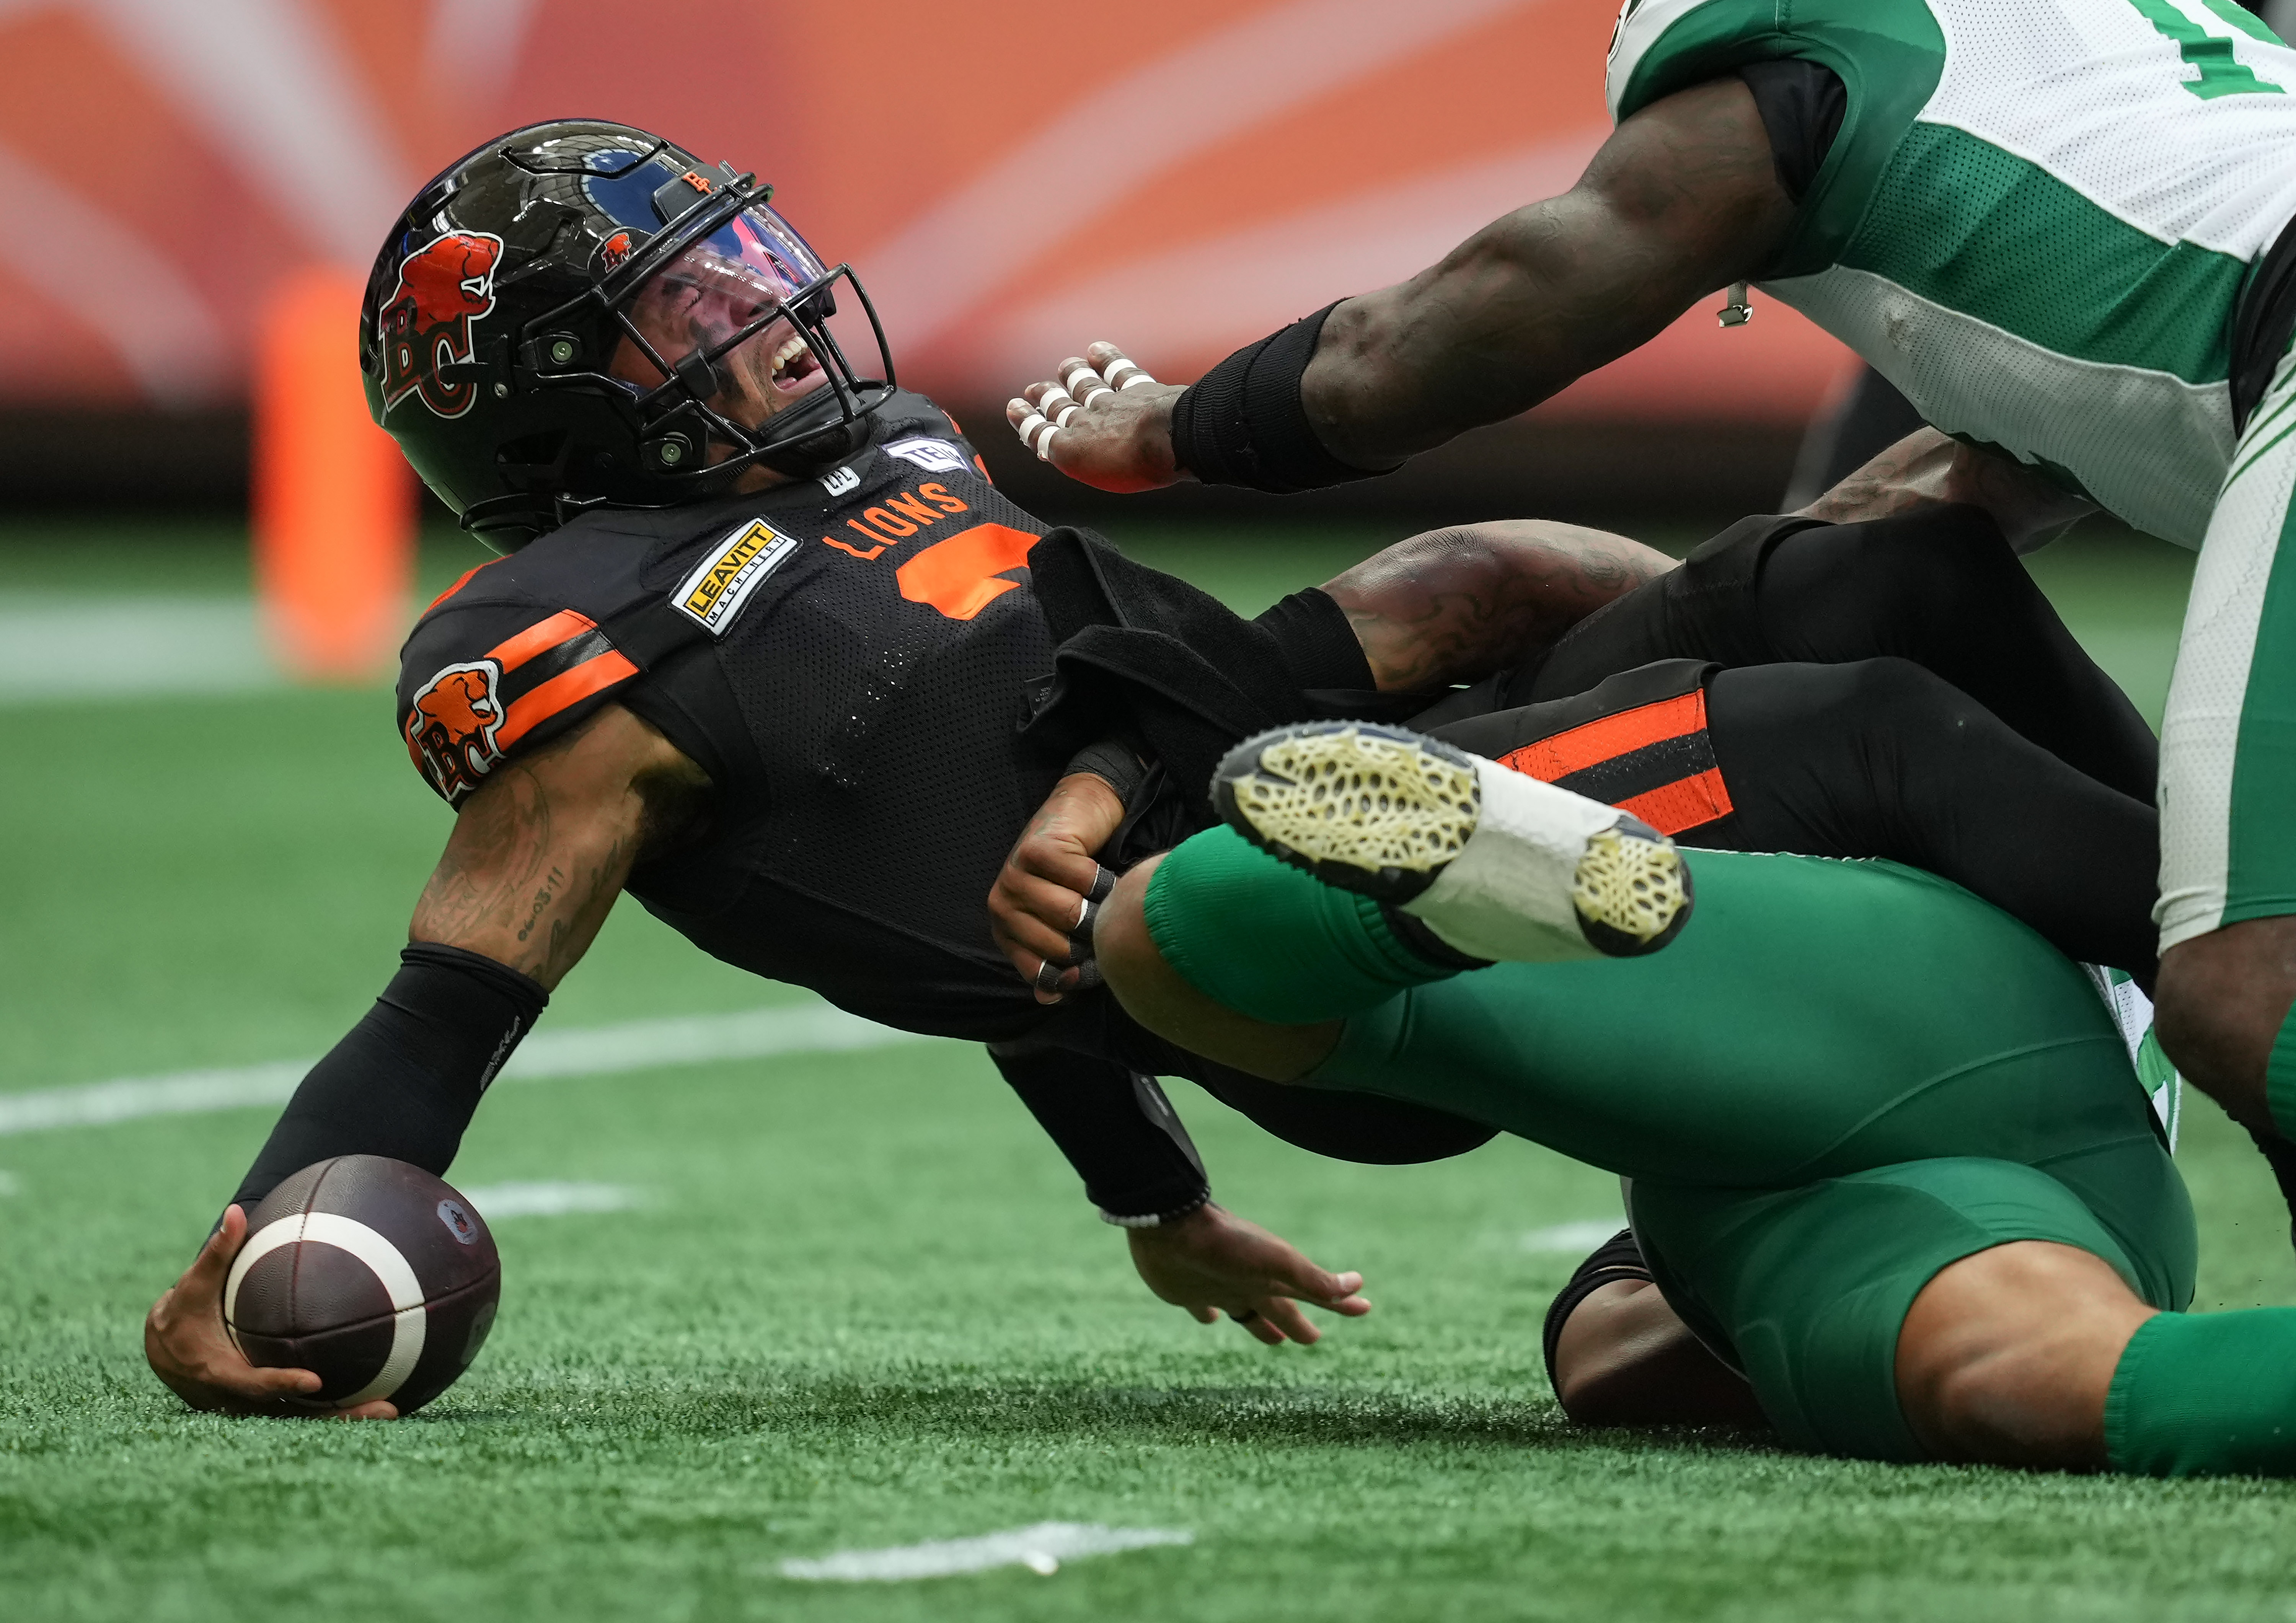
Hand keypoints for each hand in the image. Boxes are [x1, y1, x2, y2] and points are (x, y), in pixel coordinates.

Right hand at [144, 1204, 396, 1418]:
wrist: (165, 1351)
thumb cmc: (183, 1313)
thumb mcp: (193, 1287)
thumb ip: (217, 1253)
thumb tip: (236, 1213)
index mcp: (219, 1373)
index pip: (254, 1384)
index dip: (281, 1384)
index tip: (315, 1381)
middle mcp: (241, 1397)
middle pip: (293, 1413)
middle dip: (337, 1415)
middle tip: (385, 1410)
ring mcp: (257, 1405)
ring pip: (304, 1418)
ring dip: (346, 1416)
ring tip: (392, 1410)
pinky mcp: (269, 1404)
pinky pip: (306, 1411)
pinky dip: (337, 1407)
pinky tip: (379, 1395)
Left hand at [990, 770, 1126, 1003]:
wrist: (1082, 813)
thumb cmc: (1077, 873)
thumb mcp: (1066, 923)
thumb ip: (1056, 961)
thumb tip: (1049, 1000)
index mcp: (1006, 930)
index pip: (1040, 974)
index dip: (1074, 974)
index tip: (1097, 963)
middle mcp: (1002, 905)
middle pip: (1059, 946)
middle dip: (1093, 939)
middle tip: (1109, 920)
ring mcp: (1014, 876)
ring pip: (1070, 914)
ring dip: (1102, 908)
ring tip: (1109, 897)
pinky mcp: (1035, 850)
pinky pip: (1082, 881)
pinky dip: (1102, 880)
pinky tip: (1104, 873)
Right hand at [1006, 343, 1191, 493]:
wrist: (1172, 439)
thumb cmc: (1135, 465)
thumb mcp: (1089, 472)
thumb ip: (1065, 455)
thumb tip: (1043, 445)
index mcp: (1072, 446)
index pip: (1042, 432)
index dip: (1027, 420)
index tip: (1014, 407)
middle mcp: (1087, 420)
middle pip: (1061, 406)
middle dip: (1045, 397)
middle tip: (1032, 389)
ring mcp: (1114, 402)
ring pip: (1086, 385)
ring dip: (1073, 375)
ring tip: (1064, 367)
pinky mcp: (1140, 389)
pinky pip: (1118, 370)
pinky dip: (1106, 359)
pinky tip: (1097, 349)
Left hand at [1127, 1203, 1369, 1345]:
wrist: (1171, 1228)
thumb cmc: (1229, 1246)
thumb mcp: (1278, 1264)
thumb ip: (1314, 1279)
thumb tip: (1358, 1285)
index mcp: (1274, 1278)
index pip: (1315, 1295)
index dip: (1340, 1303)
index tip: (1364, 1307)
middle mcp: (1250, 1282)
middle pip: (1280, 1307)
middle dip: (1297, 1322)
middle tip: (1312, 1339)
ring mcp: (1219, 1286)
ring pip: (1246, 1310)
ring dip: (1261, 1323)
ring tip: (1272, 1337)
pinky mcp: (1188, 1291)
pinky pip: (1202, 1307)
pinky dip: (1209, 1314)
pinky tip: (1210, 1317)